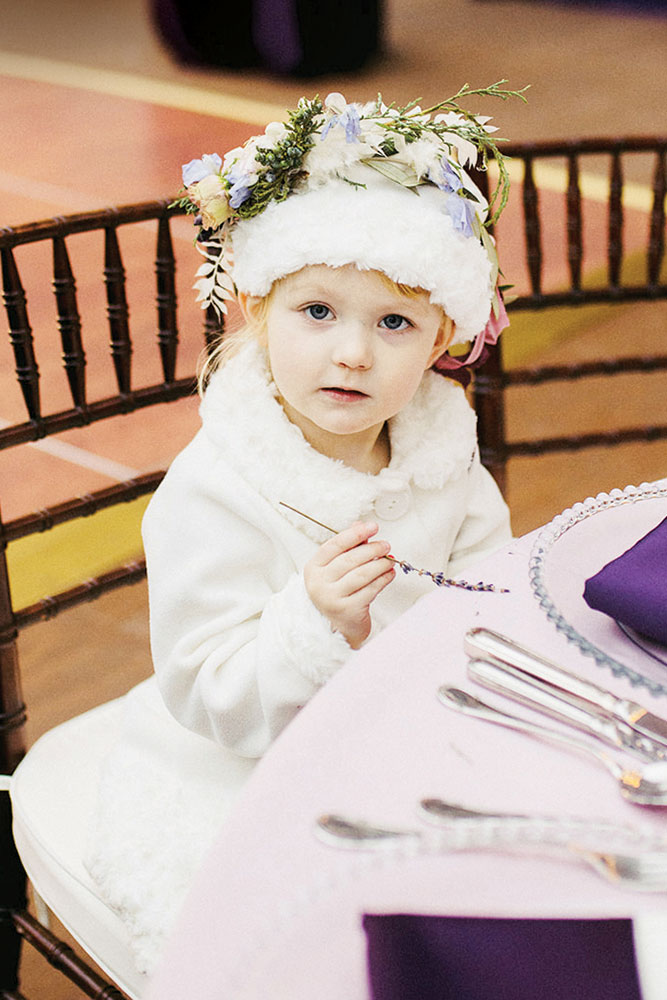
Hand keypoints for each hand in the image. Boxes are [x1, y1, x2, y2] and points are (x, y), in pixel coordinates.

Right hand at [304, 521, 394, 648]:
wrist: (334, 628)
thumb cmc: (336, 594)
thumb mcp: (335, 569)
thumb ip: (347, 547)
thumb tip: (360, 525)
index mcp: (314, 568)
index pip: (335, 545)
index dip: (355, 534)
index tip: (372, 527)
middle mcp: (319, 583)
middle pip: (349, 559)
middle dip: (371, 549)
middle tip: (385, 545)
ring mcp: (332, 598)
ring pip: (362, 574)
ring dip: (380, 564)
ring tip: (389, 560)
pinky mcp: (348, 610)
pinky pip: (370, 590)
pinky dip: (383, 580)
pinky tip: (389, 574)